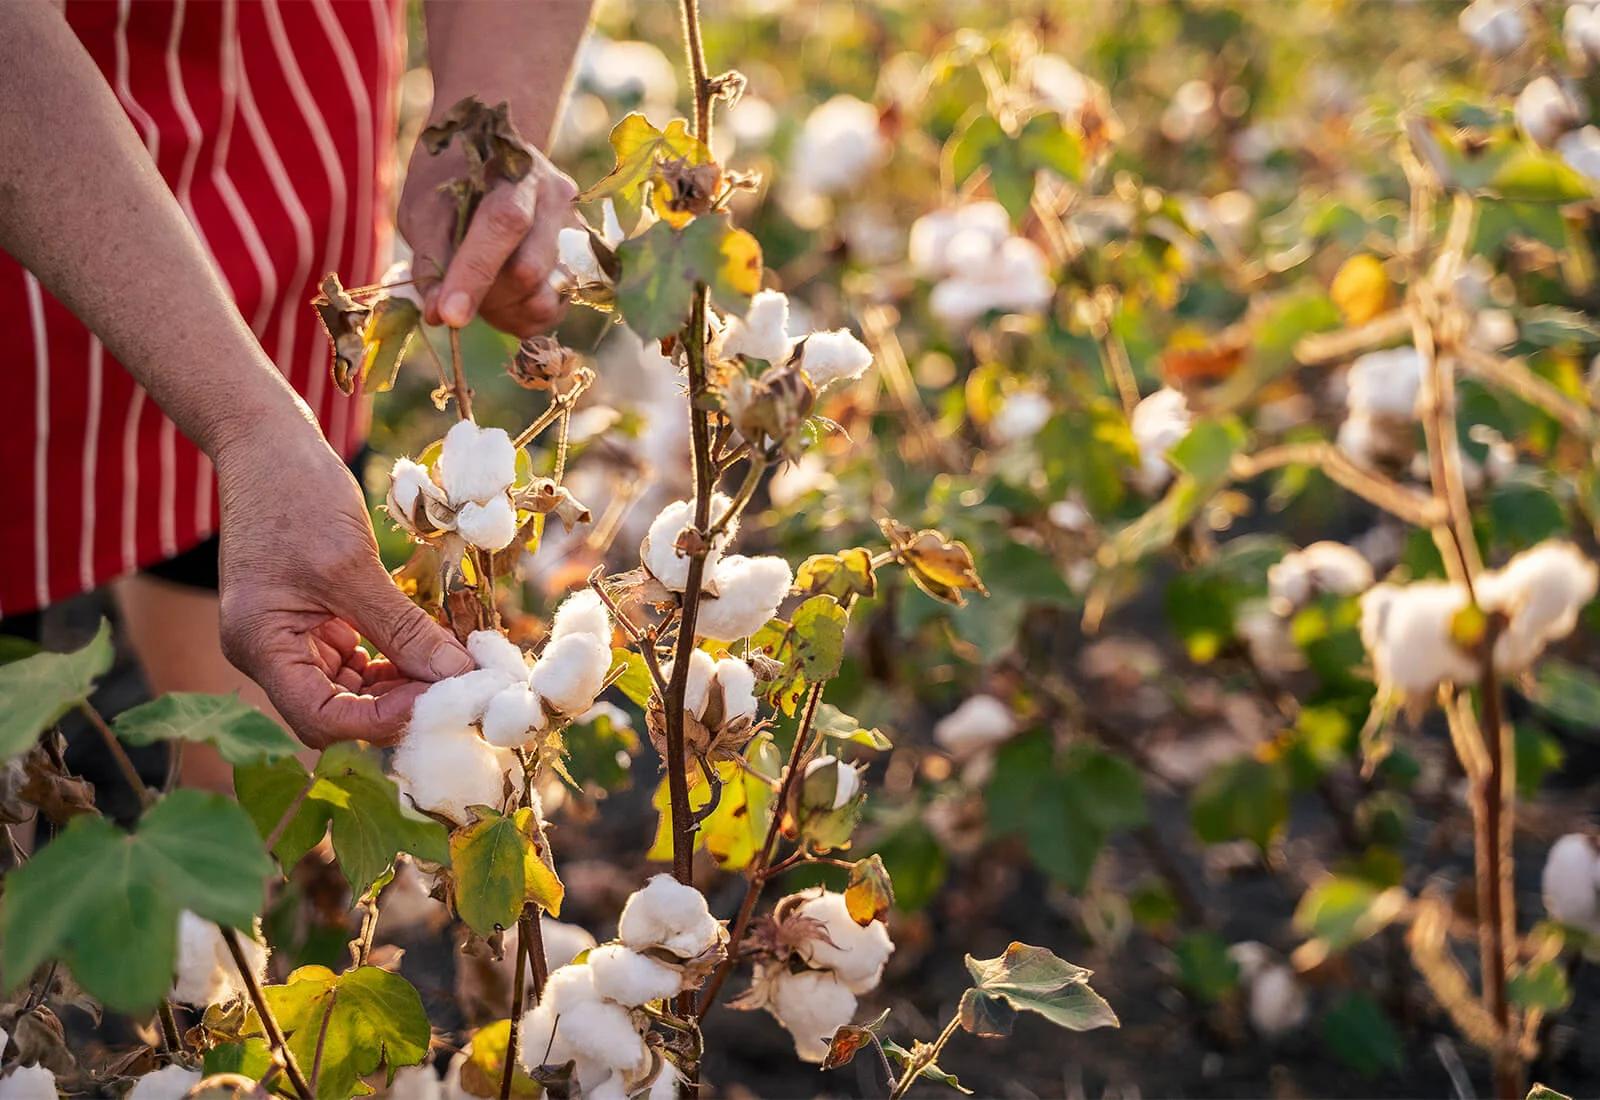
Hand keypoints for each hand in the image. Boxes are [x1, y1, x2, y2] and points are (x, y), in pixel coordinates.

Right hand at [214, 426, 473, 747]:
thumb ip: (402, 626)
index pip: (321, 718)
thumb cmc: (296, 494)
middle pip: (338, 712)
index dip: (382, 719)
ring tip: (452, 666)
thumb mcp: (353, 564)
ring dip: (402, 684)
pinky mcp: (315, 623)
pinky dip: (395, 659)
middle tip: (458, 686)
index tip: (439, 698)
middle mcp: (269, 654)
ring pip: (353, 691)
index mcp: (259, 647)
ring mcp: (292, 640)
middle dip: (398, 705)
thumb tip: (456, 674)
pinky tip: (432, 647)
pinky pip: (358, 660)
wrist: (268, 444)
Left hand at [398, 137, 577, 336]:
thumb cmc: (447, 187)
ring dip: (503, 309)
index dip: (475, 273)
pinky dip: (519, 316)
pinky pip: (552, 312)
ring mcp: (575, 234)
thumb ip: (431, 259)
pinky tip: (501, 297)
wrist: (486, 161)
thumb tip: (437, 316)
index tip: (450, 315)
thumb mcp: (424, 210)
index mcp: (515, 170)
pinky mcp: (580, 265)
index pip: (504, 224)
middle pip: (528, 271)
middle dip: (486, 295)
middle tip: (455, 290)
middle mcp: (556, 199)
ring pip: (544, 299)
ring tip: (480, 289)